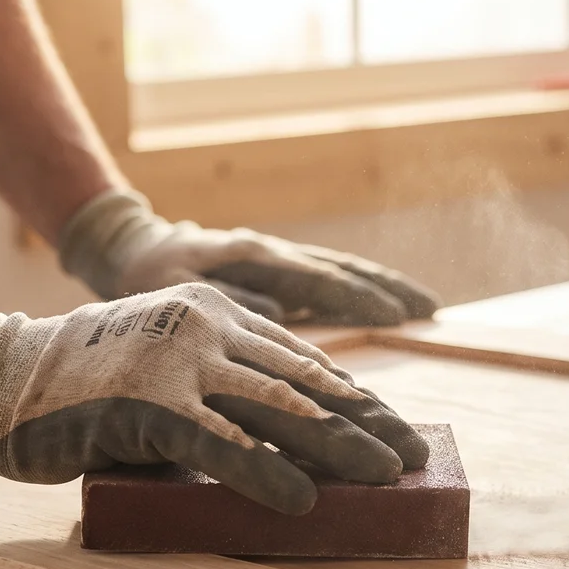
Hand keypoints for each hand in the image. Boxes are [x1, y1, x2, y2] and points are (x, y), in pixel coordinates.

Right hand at [0, 284, 429, 514]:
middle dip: (368, 420)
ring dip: (339, 446)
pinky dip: (267, 473)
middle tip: (416, 453)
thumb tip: (286, 447)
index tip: (399, 428)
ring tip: (386, 476)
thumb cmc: (81, 389)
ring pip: (279, 407)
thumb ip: (221, 393)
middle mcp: (206, 328)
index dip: (357, 398)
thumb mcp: (165, 372)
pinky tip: (303, 498)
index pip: (304, 360)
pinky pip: (221, 443)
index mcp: (215, 315)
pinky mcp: (147, 404)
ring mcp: (177, 363)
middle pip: (306, 380)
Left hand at [56, 189, 439, 325]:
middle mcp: (274, 254)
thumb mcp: (179, 294)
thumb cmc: (154, 280)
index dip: (358, 298)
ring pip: (343, 270)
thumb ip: (229, 302)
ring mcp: (280, 260)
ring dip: (386, 286)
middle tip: (432, 309)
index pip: (317, 279)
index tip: (396, 316)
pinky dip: (364, 288)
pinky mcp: (280, 271)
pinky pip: (331, 278)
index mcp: (253, 257)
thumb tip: (281, 315)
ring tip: (427, 305)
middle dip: (389, 289)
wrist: (137, 251)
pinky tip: (390, 304)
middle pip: (343, 269)